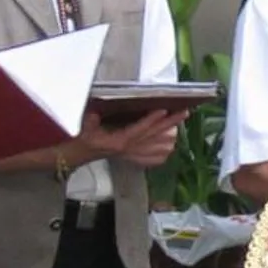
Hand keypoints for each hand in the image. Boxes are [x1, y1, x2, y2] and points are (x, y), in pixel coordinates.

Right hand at [69, 109, 185, 170]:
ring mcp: (133, 155)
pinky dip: (164, 151)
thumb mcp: (85, 128)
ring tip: (180, 121)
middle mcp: (129, 149)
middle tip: (183, 112)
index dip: (151, 120)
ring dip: (170, 134)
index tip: (163, 110)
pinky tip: (171, 144)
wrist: (83, 153)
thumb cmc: (85, 138)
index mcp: (119, 141)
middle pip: (154, 135)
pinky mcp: (134, 158)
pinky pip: (154, 158)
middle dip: (170, 123)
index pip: (139, 129)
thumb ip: (90, 122)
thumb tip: (93, 114)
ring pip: (157, 145)